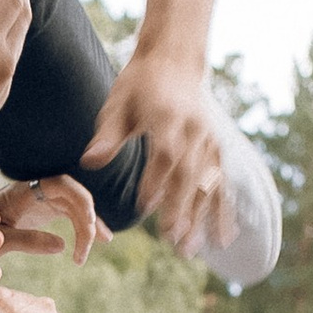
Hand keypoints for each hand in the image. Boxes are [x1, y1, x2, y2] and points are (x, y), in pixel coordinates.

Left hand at [0, 173, 101, 263]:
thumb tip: (61, 246)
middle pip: (74, 196)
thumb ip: (26, 240)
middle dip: (87, 219)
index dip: (79, 199)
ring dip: (90, 226)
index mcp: (24, 191)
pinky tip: (102, 240)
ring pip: (77, 207)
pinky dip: (86, 228)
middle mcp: (38, 190)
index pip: (60, 184)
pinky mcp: (48, 209)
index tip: (88, 222)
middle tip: (85, 248)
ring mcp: (45, 198)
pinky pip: (73, 215)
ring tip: (97, 247)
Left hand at [83, 58, 233, 256]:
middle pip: (190, 173)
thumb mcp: (117, 104)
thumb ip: (107, 136)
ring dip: (202, 218)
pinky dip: (223, 211)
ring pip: (208, 183)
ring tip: (192, 249)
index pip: (165, 153)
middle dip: (181, 208)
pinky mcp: (218, 149)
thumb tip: (89, 162)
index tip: (143, 207)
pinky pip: (222, 183)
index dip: (156, 180)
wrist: (174, 62)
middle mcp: (194, 130)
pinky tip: (223, 239)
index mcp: (168, 116)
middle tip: (172, 240)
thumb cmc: (138, 86)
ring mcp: (210, 140)